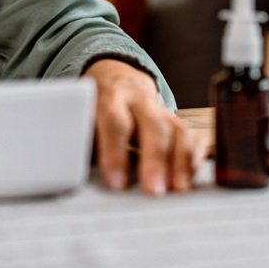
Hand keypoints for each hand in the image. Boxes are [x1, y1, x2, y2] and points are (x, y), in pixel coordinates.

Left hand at [84, 59, 205, 194]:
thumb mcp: (82, 115)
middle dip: (156, 159)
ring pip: (179, 131)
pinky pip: (195, 137)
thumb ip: (81, 139)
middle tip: (155, 190)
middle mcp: (140, 99)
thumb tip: (72, 172)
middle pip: (154, 126)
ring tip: (178, 190)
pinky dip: (196, 158)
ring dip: (182, 162)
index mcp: (110, 95)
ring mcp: (163, 109)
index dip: (116, 152)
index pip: (115, 122)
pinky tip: (190, 179)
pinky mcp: (179, 120)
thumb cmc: (94, 107)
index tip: (117, 183)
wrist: (116, 77)